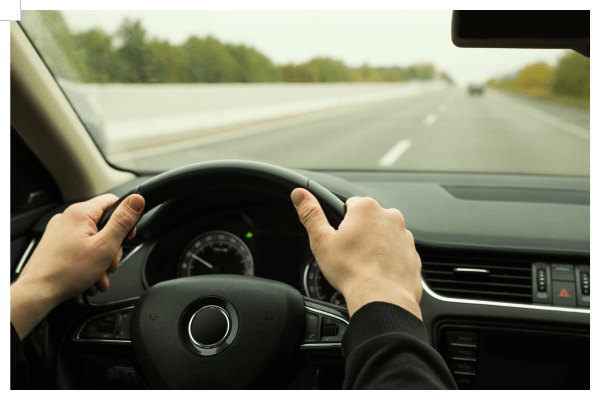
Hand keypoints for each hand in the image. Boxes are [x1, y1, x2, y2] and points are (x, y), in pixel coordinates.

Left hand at [17, 194, 144, 305]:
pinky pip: (81, 248)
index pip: (113, 201)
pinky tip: (89, 275)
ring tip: (97, 274)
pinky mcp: (56, 244)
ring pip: (94, 239)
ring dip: (101, 259)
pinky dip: (89, 261)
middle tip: (109, 263)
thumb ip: (123, 221)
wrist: (38, 292)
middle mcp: (68, 218)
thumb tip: (137, 200)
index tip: (127, 237)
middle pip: (104, 224)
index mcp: (80, 212)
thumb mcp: (105, 246)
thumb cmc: (66, 272)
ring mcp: (60, 231)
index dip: (126, 219)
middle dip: (112, 247)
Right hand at [291, 188, 422, 319]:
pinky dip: (388, 260)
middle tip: (349, 254)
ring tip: (363, 266)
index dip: (341, 222)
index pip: (350, 204)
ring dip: (374, 246)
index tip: (339, 238)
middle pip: (368, 220)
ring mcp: (404, 235)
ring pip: (383, 236)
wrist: (383, 299)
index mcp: (366, 208)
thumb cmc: (352, 271)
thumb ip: (310, 213)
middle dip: (359, 233)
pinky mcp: (412, 254)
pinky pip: (397, 253)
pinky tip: (377, 273)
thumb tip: (299, 194)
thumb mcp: (321, 241)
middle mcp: (390, 216)